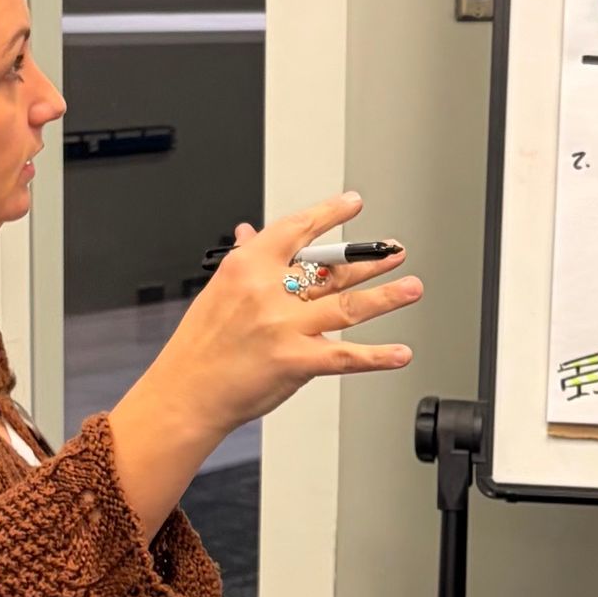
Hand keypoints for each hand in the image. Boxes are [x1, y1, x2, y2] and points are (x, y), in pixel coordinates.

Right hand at [106, 191, 421, 536]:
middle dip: (369, 259)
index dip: (329, 214)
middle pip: (330, 268)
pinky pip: (346, 355)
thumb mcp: (218, 291)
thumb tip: (250, 232)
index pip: (296, 229)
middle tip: (395, 251)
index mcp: (247, 266)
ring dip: (385, 296)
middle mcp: (268, 291)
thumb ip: (245, 260)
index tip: (352, 204)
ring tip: (412, 287)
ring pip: (348, 305)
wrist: (185, 393)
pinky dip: (376, 356)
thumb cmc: (200, 346)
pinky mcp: (296, 360)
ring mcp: (284, 326)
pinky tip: (399, 353)